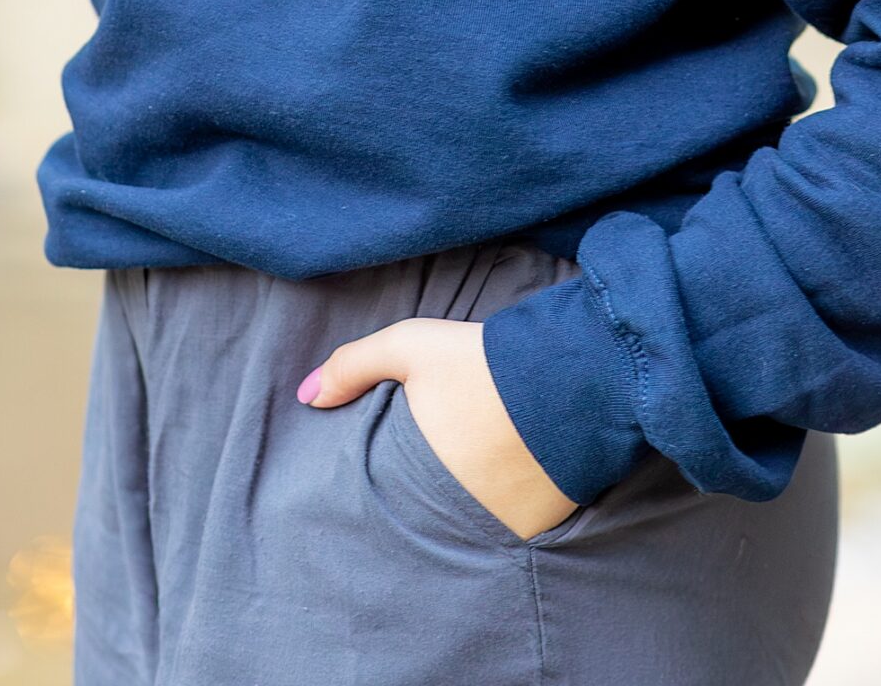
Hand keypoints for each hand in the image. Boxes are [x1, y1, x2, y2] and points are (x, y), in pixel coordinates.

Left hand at [299, 316, 581, 542]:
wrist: (575, 377)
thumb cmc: (485, 361)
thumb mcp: (413, 346)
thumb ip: (354, 365)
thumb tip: (305, 396)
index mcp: (415, 480)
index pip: (381, 506)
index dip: (379, 499)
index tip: (382, 488)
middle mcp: (451, 517)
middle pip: (421, 522)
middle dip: (418, 509)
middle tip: (424, 488)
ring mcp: (495, 530)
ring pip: (463, 532)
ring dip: (459, 517)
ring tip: (465, 490)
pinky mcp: (535, 533)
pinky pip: (505, 534)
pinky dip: (499, 519)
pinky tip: (503, 492)